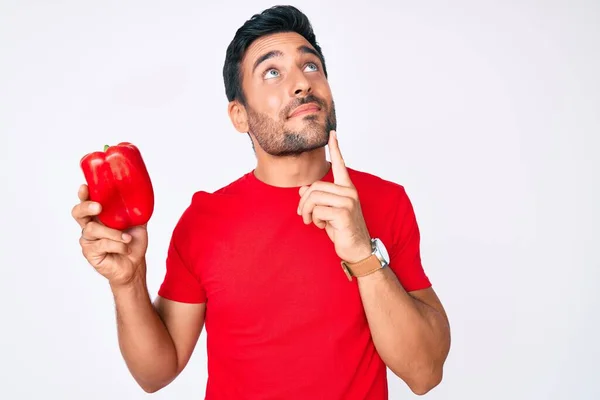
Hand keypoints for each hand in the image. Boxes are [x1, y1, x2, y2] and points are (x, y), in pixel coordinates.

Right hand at [71, 184, 148, 287]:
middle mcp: (90, 225)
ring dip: (114, 233)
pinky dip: (118, 245)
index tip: (85, 187)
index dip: (84, 194)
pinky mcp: (90, 253)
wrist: (135, 264)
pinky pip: (102, 244)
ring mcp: (88, 240)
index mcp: (99, 216)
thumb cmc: (133, 242)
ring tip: (127, 238)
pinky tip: (126, 248)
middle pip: (78, 213)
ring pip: (93, 229)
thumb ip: (135, 208)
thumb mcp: (137, 222)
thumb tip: (141, 192)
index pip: (87, 202)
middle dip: (86, 207)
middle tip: (98, 206)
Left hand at [297, 130, 371, 262]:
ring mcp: (348, 202)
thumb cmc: (343, 230)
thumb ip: (317, 199)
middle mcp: (349, 192)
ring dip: (307, 212)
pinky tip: (323, 227)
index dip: (335, 149)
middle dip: (303, 203)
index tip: (332, 133)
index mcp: (347, 189)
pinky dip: (314, 220)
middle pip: (314, 187)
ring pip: (313, 198)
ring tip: (312, 222)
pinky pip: (317, 210)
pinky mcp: (344, 213)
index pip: (340, 165)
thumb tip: (302, 190)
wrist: (357, 250)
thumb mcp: (326, 212)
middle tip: (304, 216)